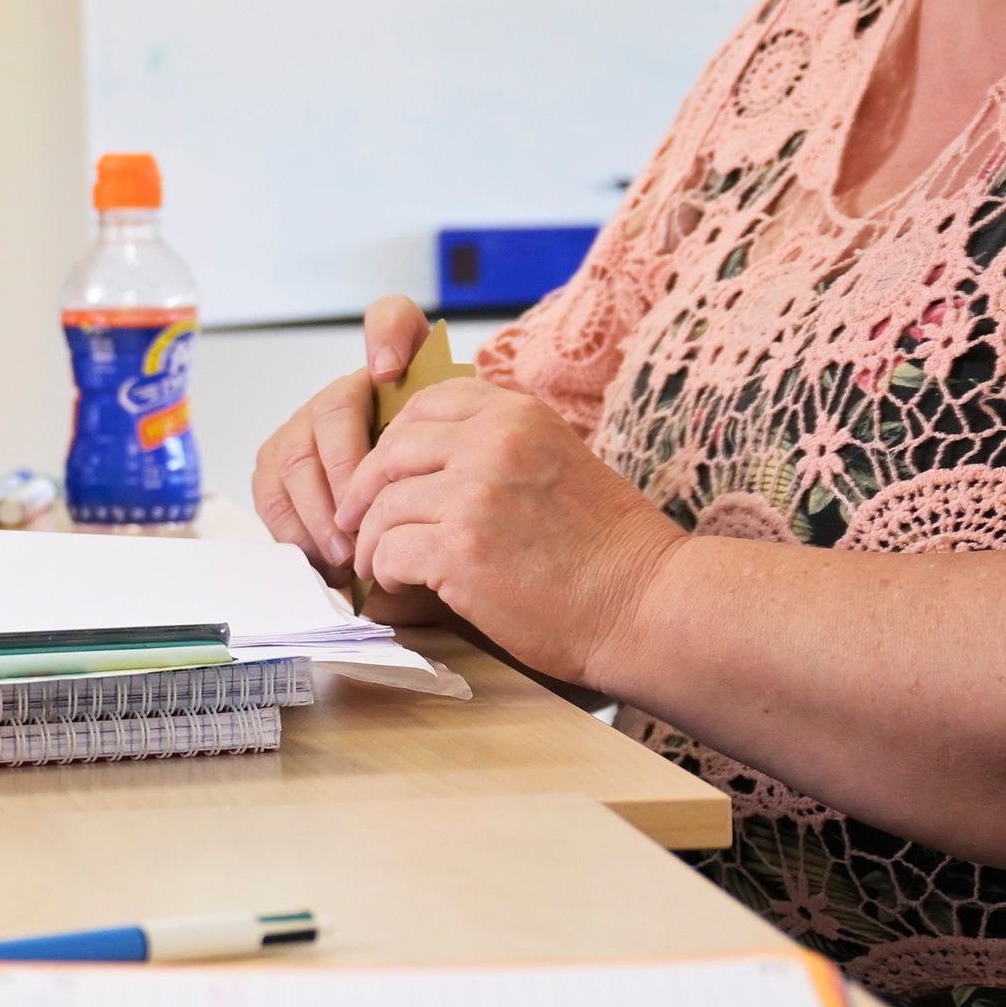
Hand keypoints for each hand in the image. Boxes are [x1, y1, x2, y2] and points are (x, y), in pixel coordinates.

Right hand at [252, 297, 431, 576]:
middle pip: (333, 409)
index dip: (387, 334)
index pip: (393, 321)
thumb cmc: (444, 494)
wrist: (420, 526)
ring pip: (294, 454)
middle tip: (366, 522)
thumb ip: (453, 431)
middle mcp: (346, 393)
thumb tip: (394, 387)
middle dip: (344, 473)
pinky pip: (270, 491)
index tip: (390, 369)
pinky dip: (293, 530)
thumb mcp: (464, 465)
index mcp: (397, 378)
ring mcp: (306, 427)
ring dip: (317, 511)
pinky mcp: (276, 466)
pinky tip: (323, 560)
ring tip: (346, 553)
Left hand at [328, 374, 684, 687]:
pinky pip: (390, 551)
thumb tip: (435, 462)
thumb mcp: (561, 464)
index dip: (394, 439)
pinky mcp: (461, 550)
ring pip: (383, 505)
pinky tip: (396, 583)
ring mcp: (475, 494)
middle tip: (356, 521)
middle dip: (365, 488)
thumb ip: (502, 450)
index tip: (385, 471)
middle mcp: (494, 443)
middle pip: (392, 450)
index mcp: (520, 416)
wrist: (648, 604)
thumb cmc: (611, 550)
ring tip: (377, 563)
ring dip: (372, 539)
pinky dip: (384, 570)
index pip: (428, 402)